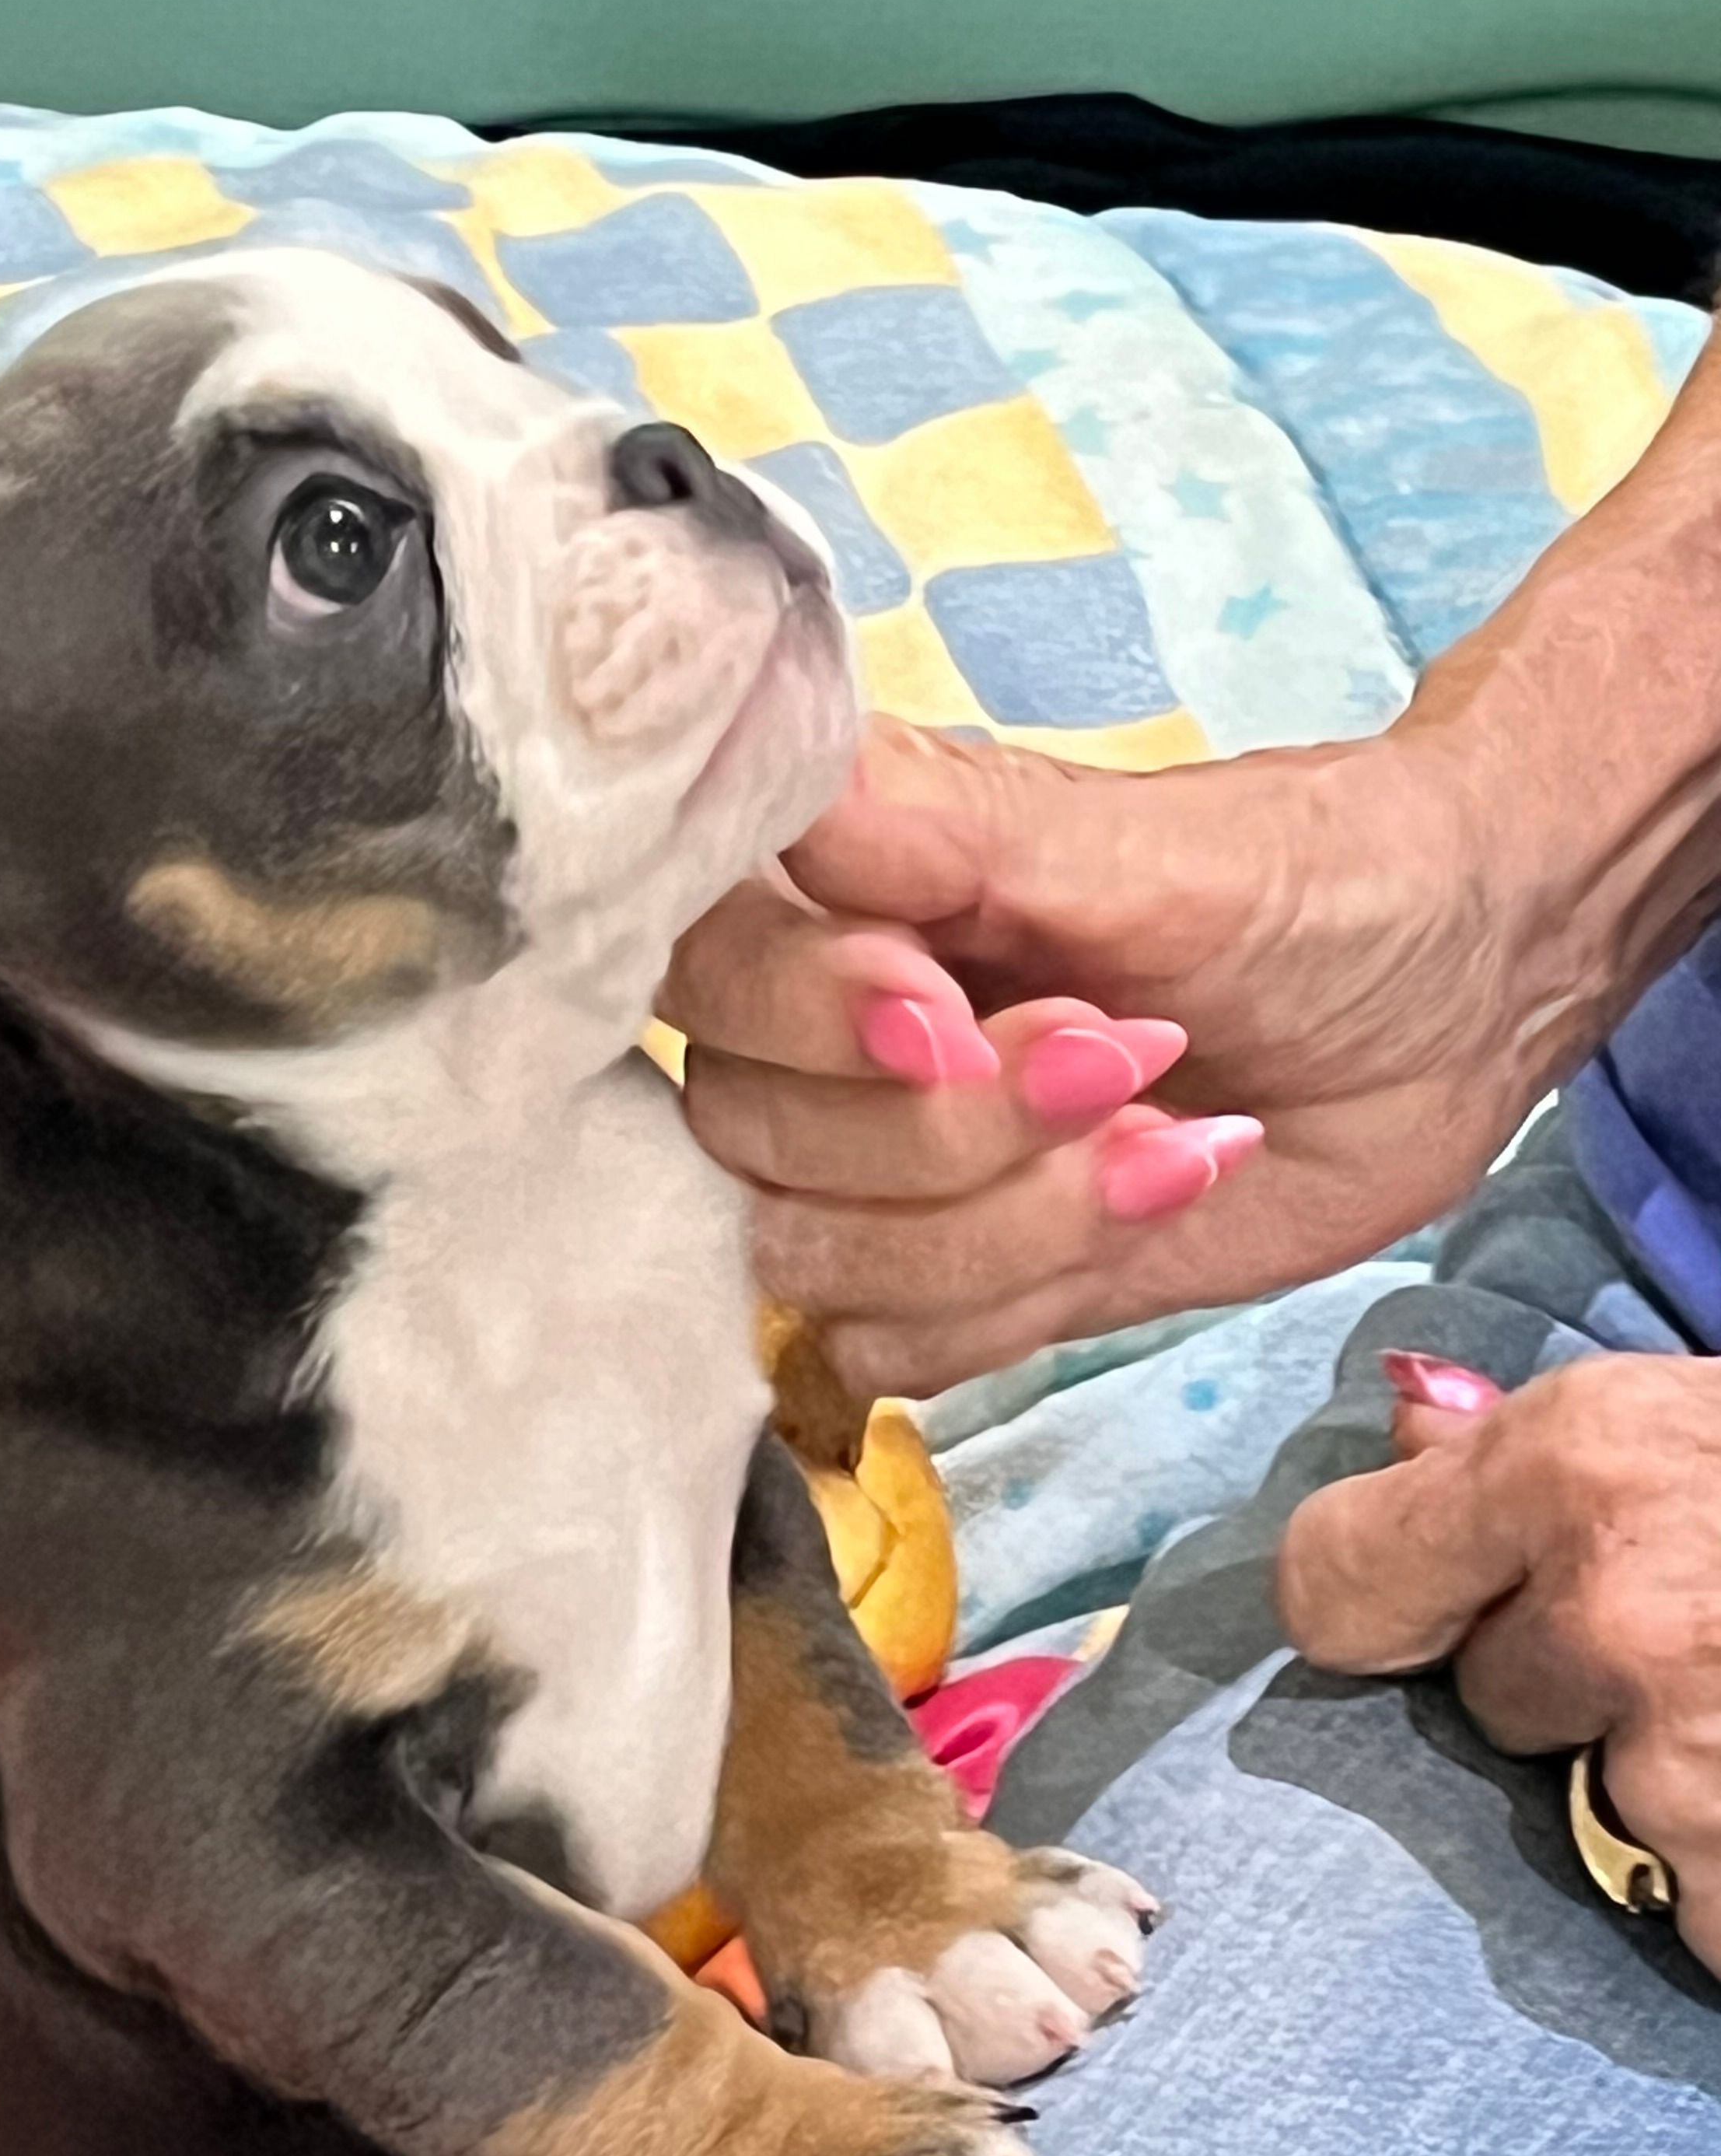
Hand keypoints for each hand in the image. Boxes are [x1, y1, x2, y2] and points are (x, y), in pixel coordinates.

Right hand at [665, 710, 1543, 1394]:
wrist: (1459, 995)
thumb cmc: (1315, 879)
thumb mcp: (1139, 844)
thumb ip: (940, 832)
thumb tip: (787, 807)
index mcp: (834, 886)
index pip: (696, 968)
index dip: (808, 1012)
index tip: (954, 1003)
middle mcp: (824, 1028)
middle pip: (748, 1136)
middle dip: (952, 1130)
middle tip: (1127, 1054)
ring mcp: (878, 1166)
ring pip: (811, 1258)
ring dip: (1008, 1222)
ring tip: (1163, 1135)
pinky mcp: (950, 1278)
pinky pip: (889, 1349)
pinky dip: (1027, 1297)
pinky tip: (1153, 1199)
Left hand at [1279, 1353, 1720, 1972]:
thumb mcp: (1692, 1416)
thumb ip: (1534, 1444)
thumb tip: (1400, 1425)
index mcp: (1577, 1462)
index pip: (1335, 1579)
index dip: (1386, 1601)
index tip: (1432, 1614)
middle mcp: (1609, 1608)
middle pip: (1487, 1696)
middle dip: (1576, 1684)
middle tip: (1693, 1632)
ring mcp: (1684, 1758)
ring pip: (1597, 1802)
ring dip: (1671, 1781)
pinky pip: (1698, 1905)